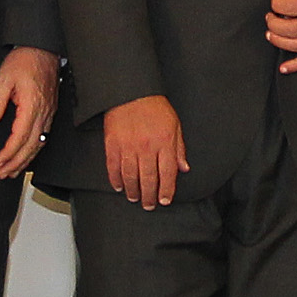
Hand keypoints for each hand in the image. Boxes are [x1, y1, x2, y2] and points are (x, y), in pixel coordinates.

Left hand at [0, 46, 58, 179]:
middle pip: (31, 146)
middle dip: (17, 163)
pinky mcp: (50, 111)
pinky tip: (27, 155)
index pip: (20, 137)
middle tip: (3, 174)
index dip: (9, 153)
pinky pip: (44, 136)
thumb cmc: (25, 60)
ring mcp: (49, 113)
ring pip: (40, 144)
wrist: (43, 49)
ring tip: (14, 171)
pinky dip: (35, 149)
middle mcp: (43, 113)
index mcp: (32, 106)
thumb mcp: (3, 79)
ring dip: (26, 160)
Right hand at [103, 93, 188, 208]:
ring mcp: (128, 146)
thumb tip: (183, 168)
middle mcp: (147, 147)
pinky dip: (115, 179)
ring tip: (134, 198)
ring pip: (130, 176)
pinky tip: (119, 186)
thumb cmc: (154, 107)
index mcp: (164, 142)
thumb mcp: (175, 125)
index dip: (166, 190)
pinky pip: (113, 167)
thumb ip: (179, 149)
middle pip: (148, 179)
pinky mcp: (112, 144)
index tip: (165, 200)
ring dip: (133, 191)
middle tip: (149, 205)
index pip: (167, 173)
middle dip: (149, 196)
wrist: (131, 91)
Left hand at [264, 0, 296, 74]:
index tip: (275, 2)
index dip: (276, 4)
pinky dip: (295, 66)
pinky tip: (284, 68)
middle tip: (270, 18)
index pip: (289, 7)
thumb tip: (282, 8)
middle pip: (290, 28)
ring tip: (271, 34)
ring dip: (278, 41)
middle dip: (273, 24)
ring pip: (296, 46)